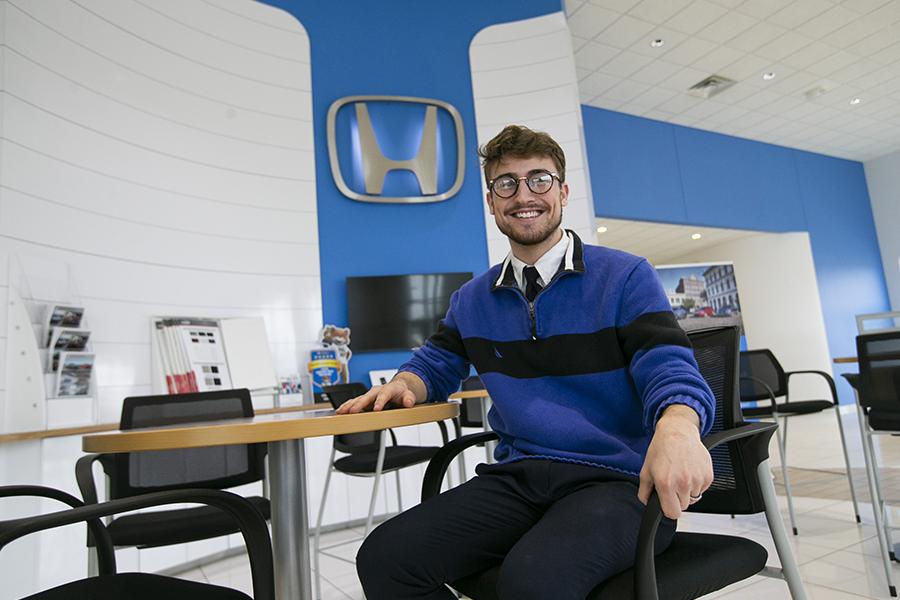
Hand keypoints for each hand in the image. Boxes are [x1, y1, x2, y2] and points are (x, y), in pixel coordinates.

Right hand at [334, 374, 422, 413]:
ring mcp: (370, 395)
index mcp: (388, 389)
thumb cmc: (402, 393)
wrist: (399, 388)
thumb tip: (409, 402)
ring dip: (349, 405)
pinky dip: (347, 406)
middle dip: (358, 404)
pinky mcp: (365, 400)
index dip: (380, 402)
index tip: (376, 409)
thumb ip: (409, 398)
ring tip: (341, 412)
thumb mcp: (409, 395)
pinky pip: (355, 402)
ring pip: (358, 399)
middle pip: (366, 397)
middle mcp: (377, 391)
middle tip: (352, 411)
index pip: (384, 395)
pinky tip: (340, 411)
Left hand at [637, 404, 712, 519]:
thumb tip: (647, 503)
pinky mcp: (708, 476)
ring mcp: (697, 479)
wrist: (678, 431)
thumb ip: (644, 491)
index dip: (669, 509)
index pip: (672, 513)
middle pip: (684, 506)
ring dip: (687, 490)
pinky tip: (689, 470)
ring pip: (694, 498)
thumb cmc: (662, 448)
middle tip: (672, 483)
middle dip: (677, 498)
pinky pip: (702, 489)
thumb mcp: (646, 469)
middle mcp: (683, 483)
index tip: (668, 503)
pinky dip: (696, 483)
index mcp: (666, 484)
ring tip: (680, 474)